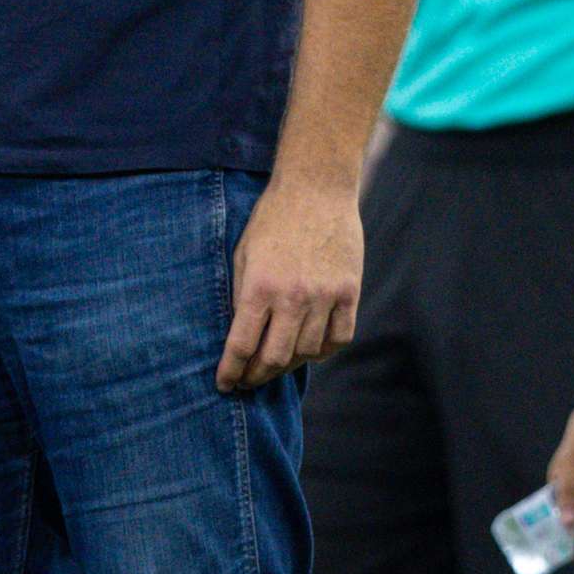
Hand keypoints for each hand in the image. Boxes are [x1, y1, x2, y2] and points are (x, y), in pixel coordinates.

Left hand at [221, 172, 360, 390]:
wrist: (315, 188)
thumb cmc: (272, 219)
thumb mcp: (243, 255)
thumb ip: (243, 296)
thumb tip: (240, 335)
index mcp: (260, 287)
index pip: (241, 345)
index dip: (231, 371)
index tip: (224, 384)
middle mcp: (293, 297)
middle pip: (275, 358)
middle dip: (257, 376)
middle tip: (248, 380)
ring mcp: (325, 296)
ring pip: (307, 352)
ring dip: (288, 365)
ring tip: (276, 364)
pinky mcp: (349, 292)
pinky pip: (339, 338)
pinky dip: (323, 350)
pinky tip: (310, 349)